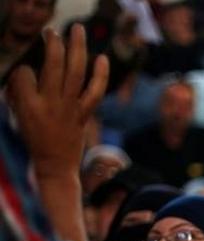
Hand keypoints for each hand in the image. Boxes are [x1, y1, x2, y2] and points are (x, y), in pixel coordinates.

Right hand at [7, 26, 108, 179]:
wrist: (55, 166)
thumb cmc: (33, 138)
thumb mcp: (18, 115)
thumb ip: (21, 92)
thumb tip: (30, 69)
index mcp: (28, 106)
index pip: (24, 73)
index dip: (23, 69)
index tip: (25, 73)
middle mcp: (50, 105)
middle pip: (53, 65)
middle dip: (53, 43)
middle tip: (52, 31)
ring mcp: (70, 109)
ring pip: (75, 72)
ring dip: (78, 48)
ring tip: (78, 30)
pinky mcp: (84, 114)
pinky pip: (95, 91)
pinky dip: (101, 74)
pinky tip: (103, 58)